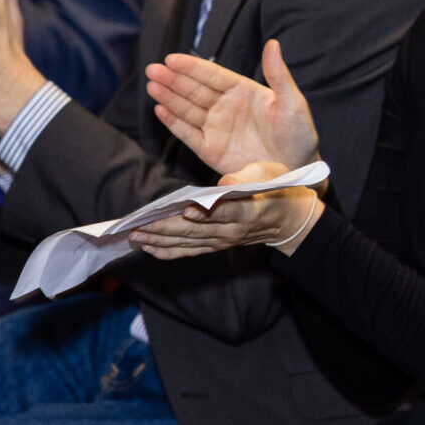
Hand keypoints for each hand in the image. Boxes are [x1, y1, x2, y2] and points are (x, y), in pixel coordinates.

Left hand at [126, 162, 323, 260]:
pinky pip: (190, 251)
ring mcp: (224, 241)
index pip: (224, 212)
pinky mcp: (217, 246)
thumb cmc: (275, 188)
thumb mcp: (267, 174)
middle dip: (164, 228)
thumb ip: (243, 177)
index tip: (184, 210)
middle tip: (137, 226)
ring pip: (188, 242)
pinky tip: (150, 248)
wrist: (289, 220)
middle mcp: (234, 230)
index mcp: (248, 210)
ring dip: (160, 240)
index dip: (204, 212)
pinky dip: (169, 251)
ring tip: (135, 236)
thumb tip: (221, 184)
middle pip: (195, 230)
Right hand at [144, 40, 321, 176]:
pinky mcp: (210, 149)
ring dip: (169, 97)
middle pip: (194, 90)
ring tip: (152, 86)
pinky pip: (188, 133)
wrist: (296, 170)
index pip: (212, 75)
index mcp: (243, 91)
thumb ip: (278, 74)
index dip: (191, 67)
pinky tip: (160, 110)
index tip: (171, 58)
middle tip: (152, 69)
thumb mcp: (292, 102)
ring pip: (187, 109)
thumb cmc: (298, 134)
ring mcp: (216, 127)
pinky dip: (174, 122)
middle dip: (173, 79)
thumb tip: (273, 43)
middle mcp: (226, 106)